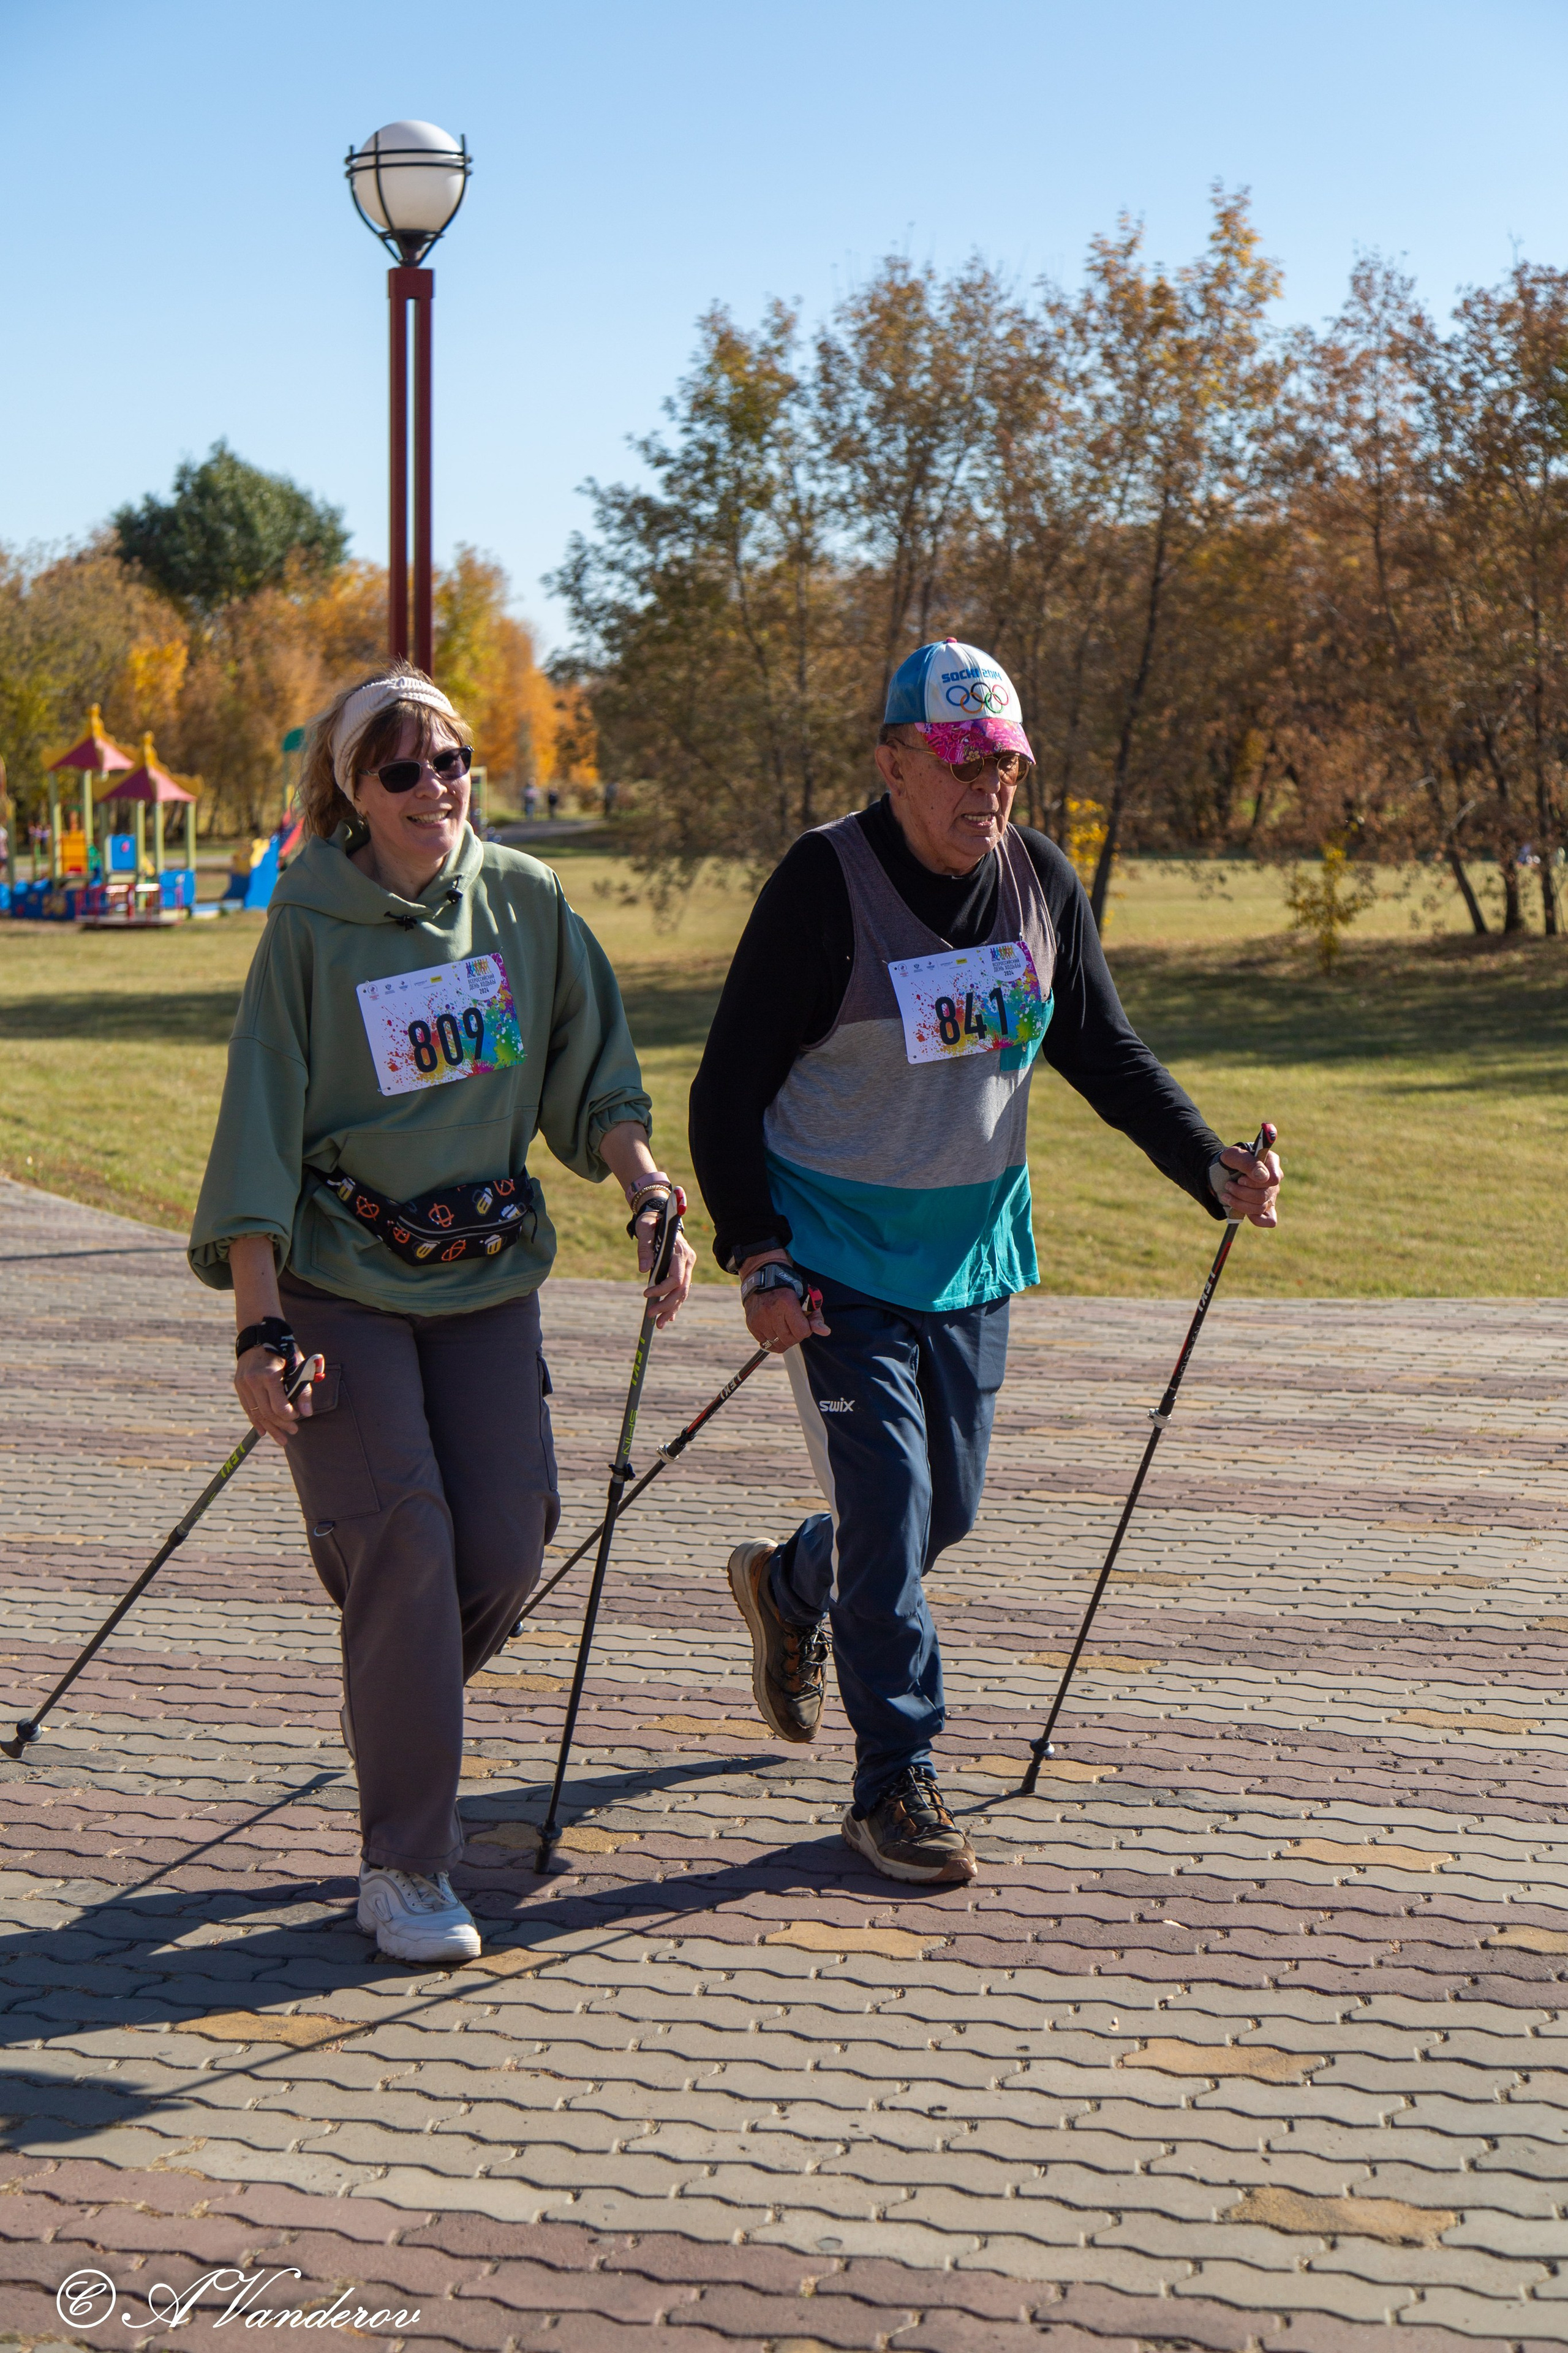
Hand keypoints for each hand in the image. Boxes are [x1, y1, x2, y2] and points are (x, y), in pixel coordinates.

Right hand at [235, 1348, 322, 1447]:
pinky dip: (255, 1420)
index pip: (279, 1407)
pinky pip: (247, 1407)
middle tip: (292, 1433)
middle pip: (267, 1413)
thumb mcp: (298, 1365)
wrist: (260, 1334)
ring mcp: (243, 1383)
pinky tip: (263, 1431)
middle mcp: (253, 1381)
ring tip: (280, 1438)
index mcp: (269, 1375)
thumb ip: (303, 1389)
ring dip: (269, 1427)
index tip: (298, 1418)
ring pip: (256, 1413)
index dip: (290, 1416)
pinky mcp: (238, 1385)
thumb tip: (307, 1413)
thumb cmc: (284, 1350)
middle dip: (281, 1425)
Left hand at [634, 1206, 695, 1327]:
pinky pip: (681, 1291)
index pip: (676, 1278)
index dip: (662, 1289)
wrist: (660, 1218)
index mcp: (681, 1252)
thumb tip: (643, 1269)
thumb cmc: (651, 1223)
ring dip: (671, 1309)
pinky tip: (668, 1317)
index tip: (645, 1294)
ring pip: (683, 1293)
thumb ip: (645, 1248)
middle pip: (681, 1290)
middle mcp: (688, 1261)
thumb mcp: (645, 1231)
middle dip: (667, 1305)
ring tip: (659, 1324)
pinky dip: (674, 1304)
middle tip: (651, 1316)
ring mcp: (688, 1267)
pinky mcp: (683, 1271)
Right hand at [739, 1252, 830, 1354]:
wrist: (763, 1274)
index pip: (801, 1332)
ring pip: (776, 1344)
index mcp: (787, 1303)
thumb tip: (826, 1332)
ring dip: (783, 1339)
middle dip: (795, 1336)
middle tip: (794, 1326)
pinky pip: (764, 1342)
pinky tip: (774, 1328)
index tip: (803, 1322)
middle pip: (789, 1340)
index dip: (805, 1330)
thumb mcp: (806, 1295)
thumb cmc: (788, 1286)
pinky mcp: (751, 1323)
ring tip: (784, 1326)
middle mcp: (771, 1312)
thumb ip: (815, 1316)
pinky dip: (771, 1339)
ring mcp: (759, 1319)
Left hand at [1209, 1138, 1282, 1227]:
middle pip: (1264, 1195)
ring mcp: (1271, 1195)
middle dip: (1241, 1193)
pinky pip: (1270, 1220)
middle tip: (1229, 1185)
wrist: (1223, 1171)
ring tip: (1227, 1194)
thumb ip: (1247, 1163)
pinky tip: (1241, 1209)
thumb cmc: (1230, 1161)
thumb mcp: (1233, 1156)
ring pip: (1261, 1207)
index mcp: (1271, 1163)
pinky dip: (1255, 1219)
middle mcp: (1274, 1180)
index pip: (1273, 1179)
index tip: (1240, 1179)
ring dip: (1239, 1203)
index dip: (1254, 1183)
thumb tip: (1262, 1176)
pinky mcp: (1266, 1208)